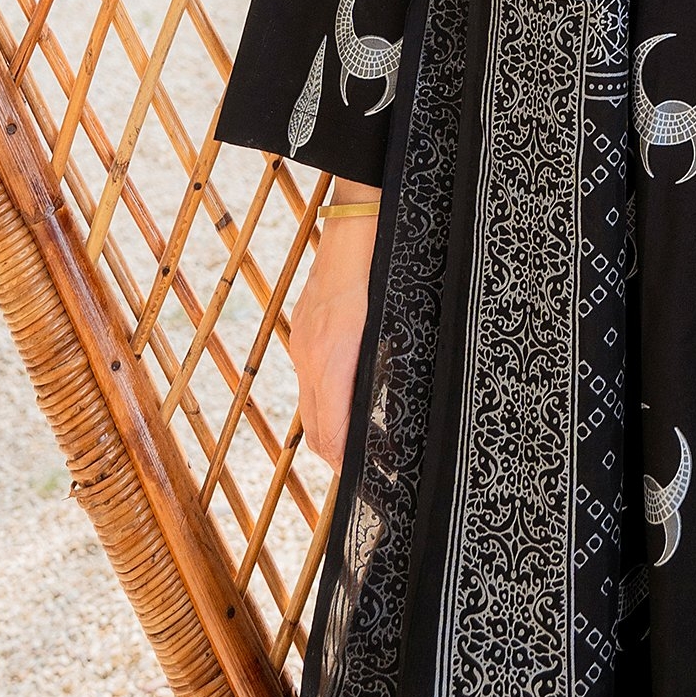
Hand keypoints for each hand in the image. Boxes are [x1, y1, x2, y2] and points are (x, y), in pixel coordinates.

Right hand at [291, 188, 378, 469]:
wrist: (359, 214)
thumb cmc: (387, 264)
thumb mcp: (393, 320)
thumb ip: (380, 367)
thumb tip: (385, 408)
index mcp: (334, 357)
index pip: (331, 432)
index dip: (345, 462)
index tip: (362, 482)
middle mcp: (310, 355)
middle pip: (315, 428)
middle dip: (335, 455)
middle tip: (363, 473)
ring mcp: (303, 339)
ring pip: (309, 404)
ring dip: (328, 429)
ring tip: (357, 444)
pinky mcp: (303, 325)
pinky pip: (309, 376)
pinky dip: (323, 398)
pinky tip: (345, 398)